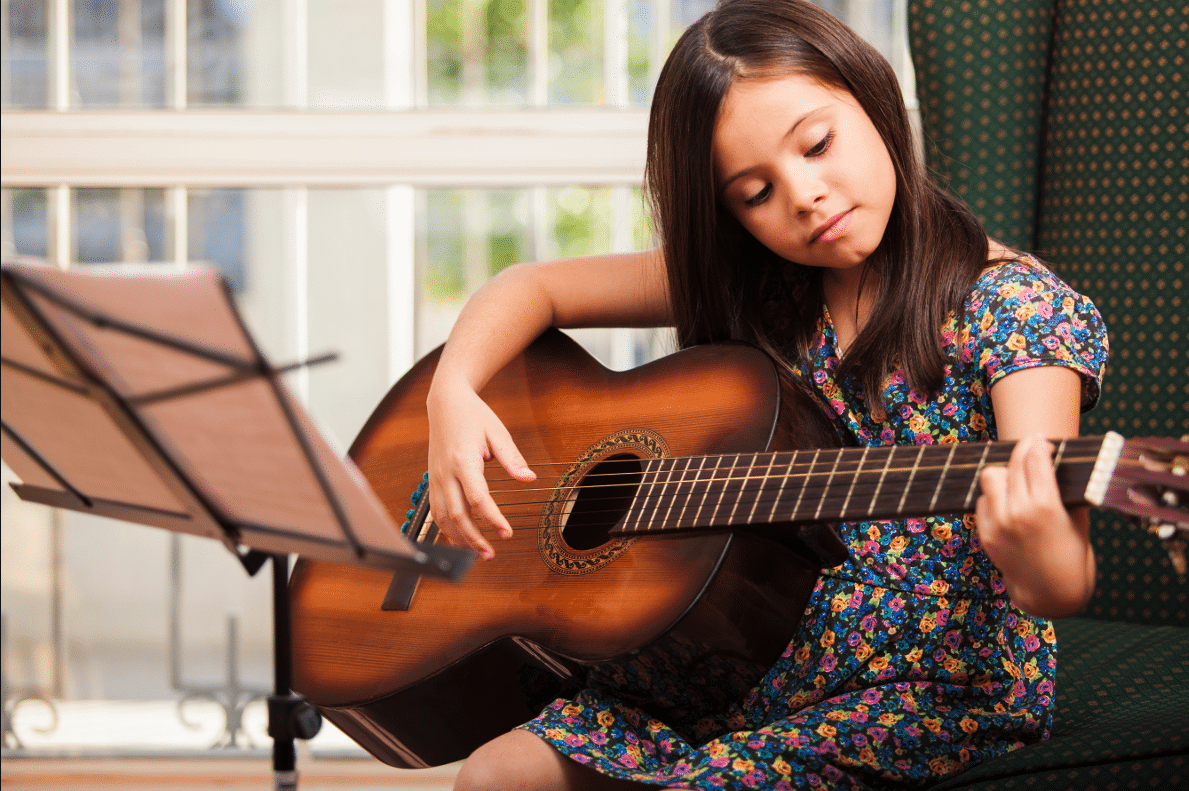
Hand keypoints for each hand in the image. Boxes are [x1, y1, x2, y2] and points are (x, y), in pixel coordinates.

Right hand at [426, 384, 534, 558]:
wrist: (446, 403)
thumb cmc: (474, 416)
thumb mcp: (498, 433)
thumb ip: (512, 459)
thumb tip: (529, 479)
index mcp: (463, 461)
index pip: (478, 498)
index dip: (492, 519)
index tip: (507, 533)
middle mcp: (445, 473)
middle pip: (457, 514)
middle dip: (473, 538)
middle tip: (491, 554)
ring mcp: (435, 478)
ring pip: (442, 517)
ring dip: (458, 538)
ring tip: (477, 553)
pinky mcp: (432, 480)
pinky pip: (436, 510)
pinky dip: (446, 528)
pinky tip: (459, 538)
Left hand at [975, 433, 1094, 617]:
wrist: (1052, 593)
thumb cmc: (1073, 554)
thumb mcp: (1078, 519)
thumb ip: (1065, 490)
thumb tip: (1055, 459)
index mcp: (1046, 507)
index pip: (1034, 459)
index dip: (1038, 444)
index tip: (1042, 441)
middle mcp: (1017, 513)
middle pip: (1012, 464)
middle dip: (1023, 451)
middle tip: (1031, 449)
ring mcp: (997, 524)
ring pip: (990, 477)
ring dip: (1005, 473)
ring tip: (1018, 478)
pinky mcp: (985, 534)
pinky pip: (982, 501)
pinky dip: (994, 497)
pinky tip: (1009, 503)